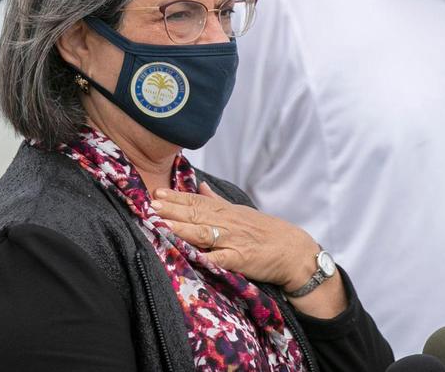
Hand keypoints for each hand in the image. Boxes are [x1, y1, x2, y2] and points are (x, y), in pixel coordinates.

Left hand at [153, 182, 317, 289]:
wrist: (294, 251)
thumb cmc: (265, 232)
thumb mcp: (240, 212)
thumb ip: (217, 200)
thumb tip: (199, 185)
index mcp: (226, 212)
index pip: (196, 201)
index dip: (176, 197)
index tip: (156, 192)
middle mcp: (227, 223)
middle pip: (195, 214)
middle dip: (172, 209)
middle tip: (150, 204)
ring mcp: (233, 240)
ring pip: (204, 233)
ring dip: (182, 228)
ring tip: (162, 224)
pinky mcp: (241, 259)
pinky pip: (221, 259)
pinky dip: (206, 257)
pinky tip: (191, 256)